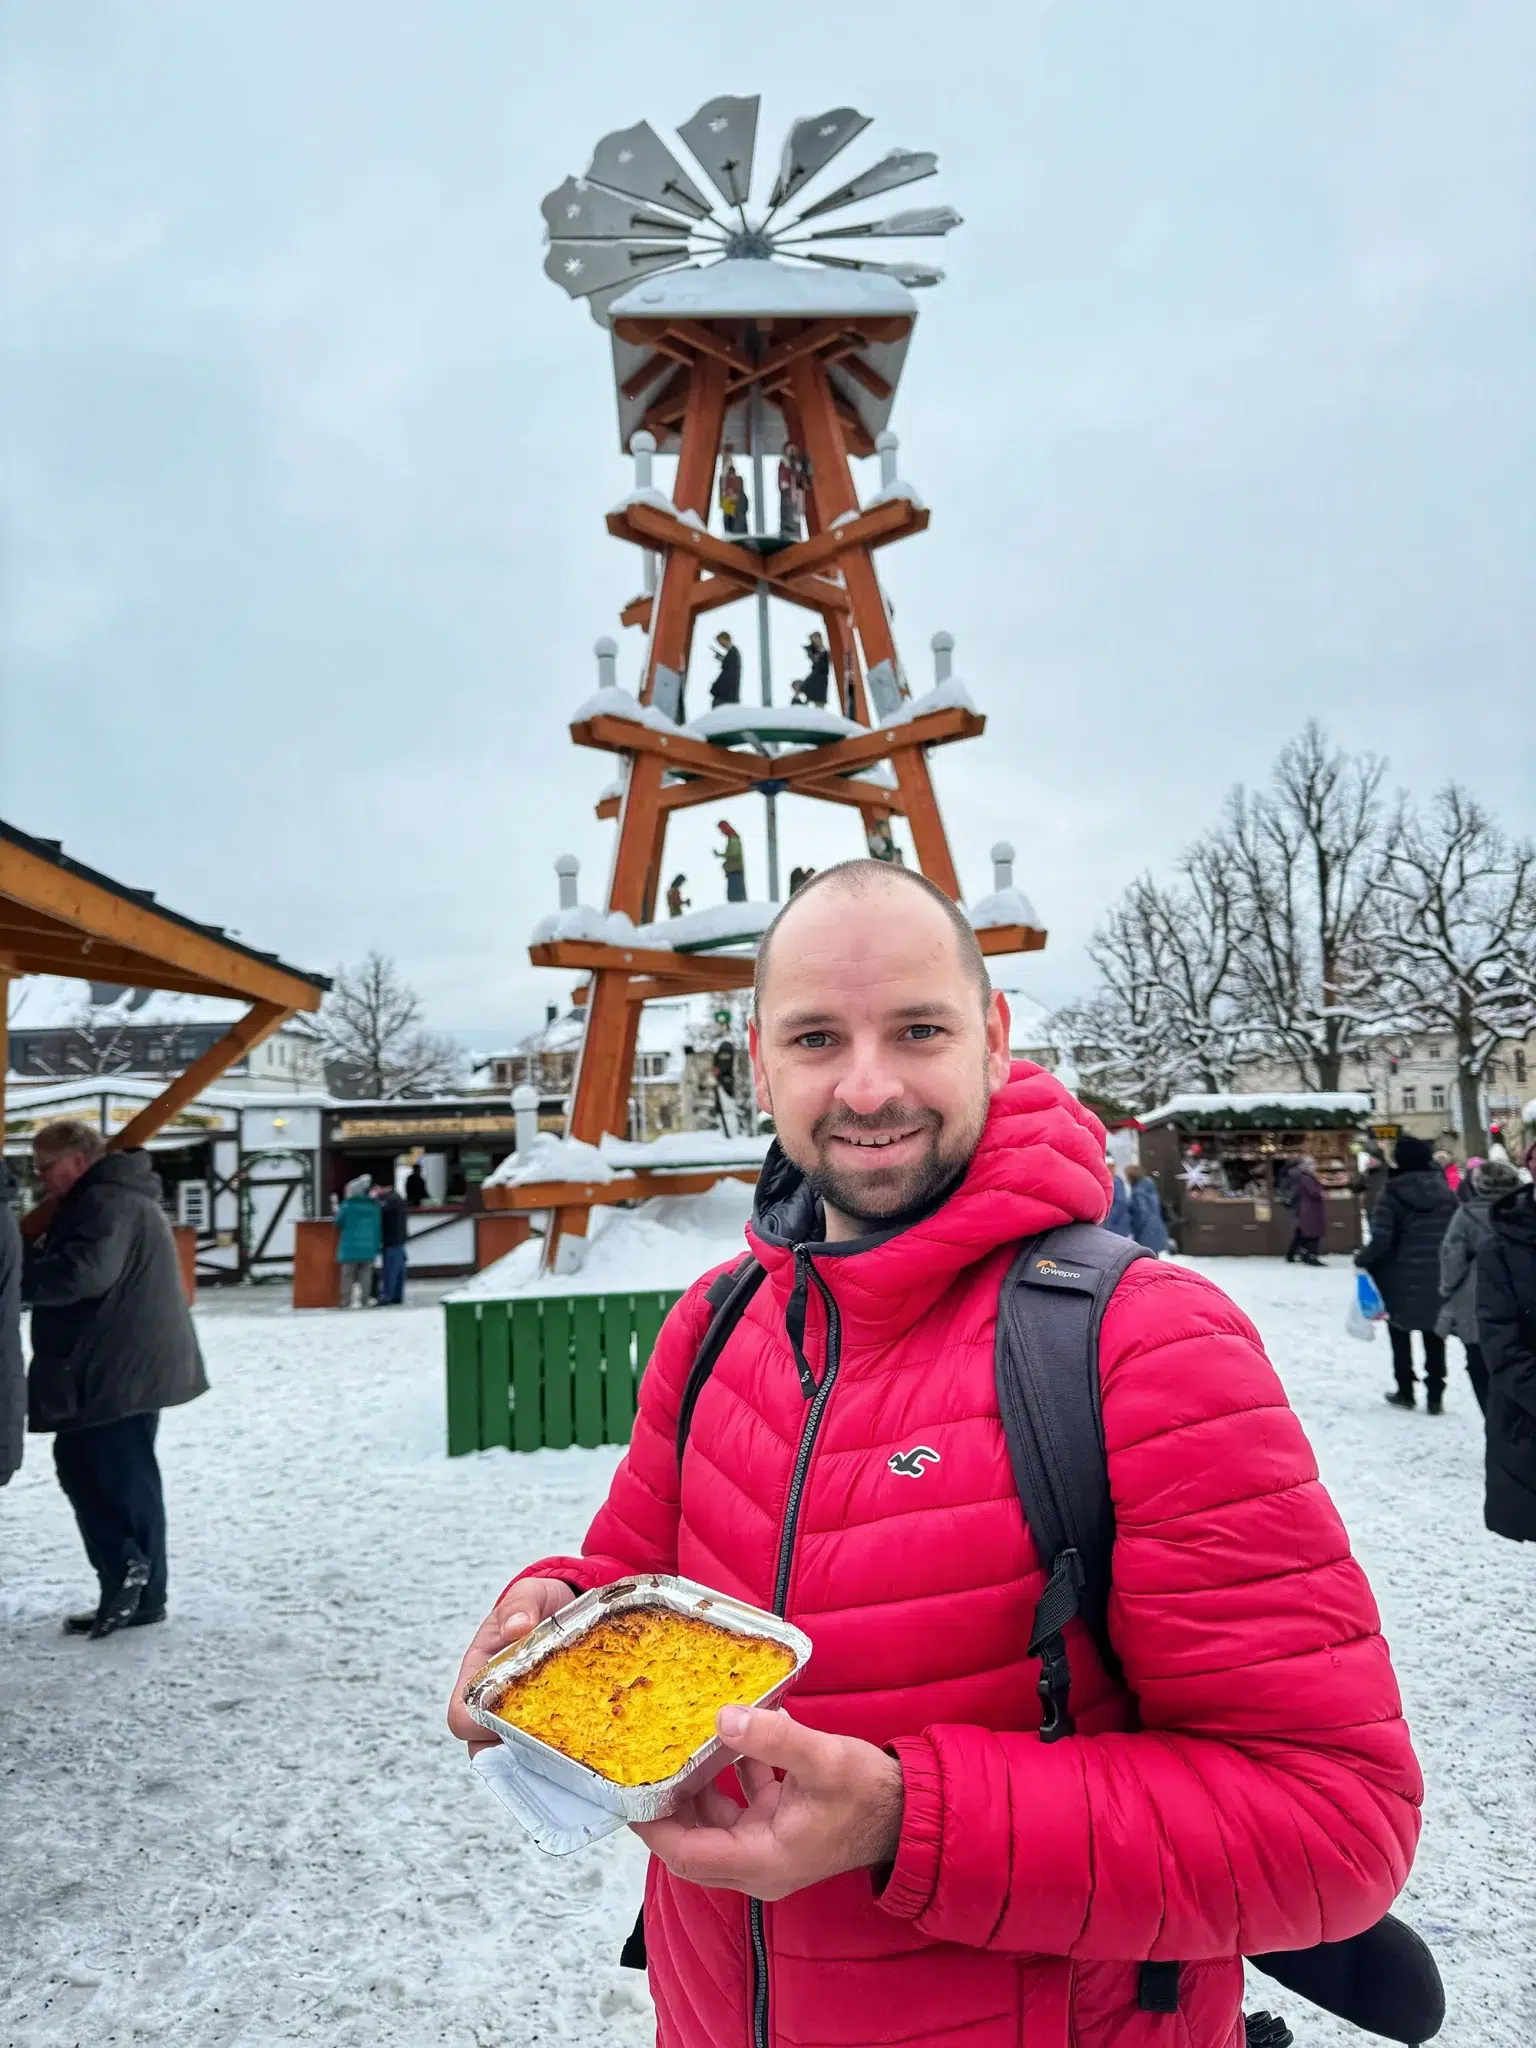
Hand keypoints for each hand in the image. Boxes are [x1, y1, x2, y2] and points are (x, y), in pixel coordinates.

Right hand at [446, 1577, 574, 1755]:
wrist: (563, 1606)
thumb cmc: (536, 1605)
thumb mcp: (530, 1594)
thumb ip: (521, 1603)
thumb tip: (517, 1625)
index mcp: (477, 1674)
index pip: (461, 1716)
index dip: (477, 1726)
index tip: (509, 1717)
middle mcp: (493, 1704)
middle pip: (486, 1750)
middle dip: (513, 1755)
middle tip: (550, 1747)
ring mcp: (518, 1718)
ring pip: (516, 1758)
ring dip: (538, 1763)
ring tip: (572, 1758)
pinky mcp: (544, 1724)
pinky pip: (542, 1754)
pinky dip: (557, 1760)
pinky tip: (585, 1755)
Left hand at [631, 1705, 903, 1901]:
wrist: (909, 1811)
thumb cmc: (867, 1794)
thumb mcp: (822, 1759)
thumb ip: (773, 1739)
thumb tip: (723, 1717)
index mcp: (761, 1860)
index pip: (687, 1854)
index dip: (653, 1827)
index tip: (626, 1795)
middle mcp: (759, 1863)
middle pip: (694, 1841)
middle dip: (668, 1805)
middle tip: (645, 1762)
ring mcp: (770, 1846)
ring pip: (715, 1821)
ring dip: (698, 1786)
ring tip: (678, 1743)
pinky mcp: (781, 1827)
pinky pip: (742, 1804)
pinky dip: (732, 1774)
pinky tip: (734, 1733)